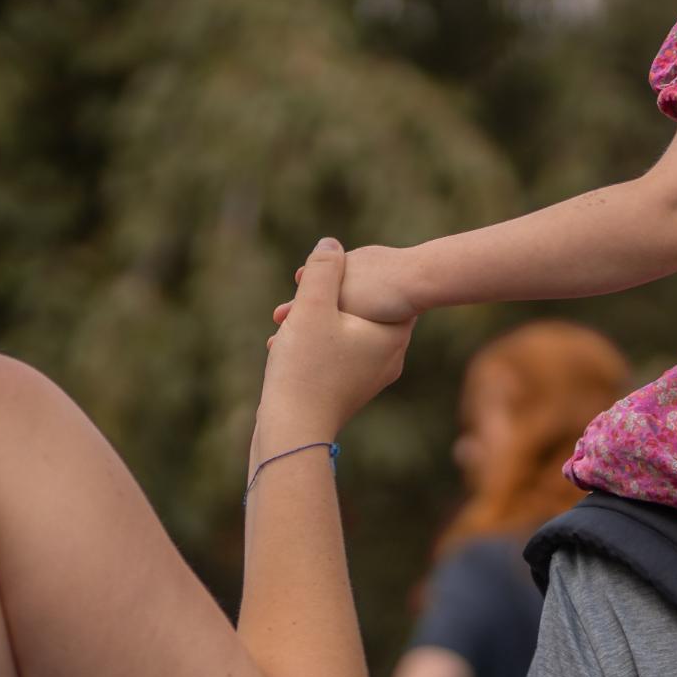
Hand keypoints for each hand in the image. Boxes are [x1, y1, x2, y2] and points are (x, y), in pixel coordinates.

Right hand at [257, 239, 413, 449]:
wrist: (292, 432)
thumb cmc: (305, 369)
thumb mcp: (312, 307)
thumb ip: (323, 270)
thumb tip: (331, 243)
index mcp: (392, 336)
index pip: (388, 288)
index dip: (355, 274)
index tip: (328, 273)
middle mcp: (389, 358)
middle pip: (362, 308)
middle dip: (327, 298)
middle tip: (299, 292)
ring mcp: (369, 377)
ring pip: (344, 332)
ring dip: (314, 321)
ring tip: (284, 321)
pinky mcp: (348, 391)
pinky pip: (334, 354)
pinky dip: (312, 344)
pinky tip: (285, 345)